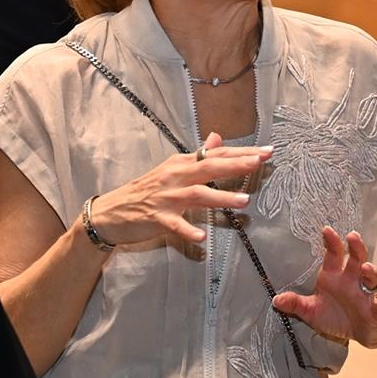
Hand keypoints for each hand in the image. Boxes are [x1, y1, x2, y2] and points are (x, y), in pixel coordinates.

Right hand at [85, 132, 272, 251]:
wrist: (110, 212)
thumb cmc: (146, 191)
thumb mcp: (172, 169)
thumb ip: (198, 156)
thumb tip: (218, 138)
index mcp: (181, 164)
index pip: (216, 154)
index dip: (241, 152)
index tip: (266, 151)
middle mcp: (175, 176)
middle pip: (209, 167)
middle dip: (236, 164)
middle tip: (260, 162)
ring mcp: (166, 197)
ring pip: (197, 194)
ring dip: (221, 196)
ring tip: (244, 201)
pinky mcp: (156, 218)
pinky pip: (175, 225)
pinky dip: (188, 231)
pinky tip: (202, 239)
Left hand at [272, 226, 376, 347]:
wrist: (358, 332)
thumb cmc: (334, 315)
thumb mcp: (311, 311)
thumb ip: (296, 304)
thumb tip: (276, 300)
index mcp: (334, 275)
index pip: (334, 254)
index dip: (331, 241)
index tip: (326, 230)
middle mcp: (352, 279)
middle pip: (357, 258)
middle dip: (356, 246)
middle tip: (352, 236)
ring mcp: (365, 293)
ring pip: (372, 276)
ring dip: (371, 271)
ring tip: (366, 269)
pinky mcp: (375, 310)